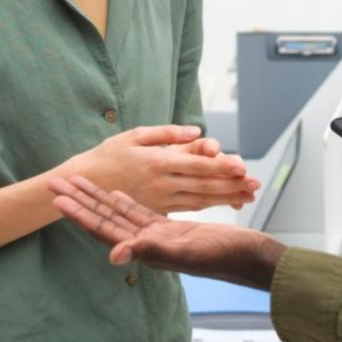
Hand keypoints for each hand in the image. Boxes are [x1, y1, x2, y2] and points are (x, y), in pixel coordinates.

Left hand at [50, 174, 284, 289]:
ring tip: (78, 184)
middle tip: (55, 183)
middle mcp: (145, 243)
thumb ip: (148, 251)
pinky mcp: (170, 229)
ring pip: (120, 214)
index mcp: (143, 248)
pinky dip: (127, 202)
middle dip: (80, 201)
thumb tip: (113, 255)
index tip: (57, 198)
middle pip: (104, 218)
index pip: (103, 227)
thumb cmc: (220, 257)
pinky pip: (142, 213)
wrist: (249, 258)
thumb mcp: (183, 253)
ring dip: (98, 199)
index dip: (79, 213)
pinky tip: (117, 194)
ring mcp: (157, 236)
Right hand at [69, 125, 260, 213]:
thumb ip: (167, 133)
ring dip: (226, 197)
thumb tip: (197, 131)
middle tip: (256, 184)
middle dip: (232, 185)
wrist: (85, 185)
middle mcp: (163, 183)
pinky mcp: (158, 209)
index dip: (221, 167)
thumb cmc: (108, 155)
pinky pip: (188, 207)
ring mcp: (161, 199)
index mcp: (158, 162)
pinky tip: (225, 202)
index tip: (242, 167)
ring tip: (247, 195)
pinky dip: (209, 205)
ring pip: (200, 199)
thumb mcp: (134, 135)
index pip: (197, 166)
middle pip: (204, 185)